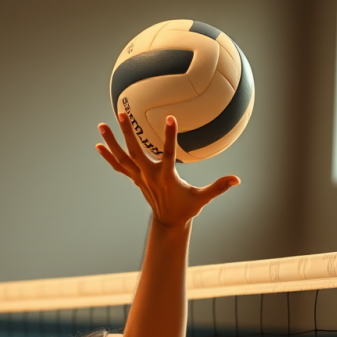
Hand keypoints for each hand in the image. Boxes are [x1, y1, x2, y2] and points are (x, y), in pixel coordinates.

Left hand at [96, 114, 239, 227]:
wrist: (169, 223)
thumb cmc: (187, 208)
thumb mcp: (203, 198)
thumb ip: (218, 187)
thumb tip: (237, 180)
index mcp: (167, 178)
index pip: (168, 154)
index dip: (170, 136)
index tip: (170, 118)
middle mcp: (150, 176)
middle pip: (136, 152)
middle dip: (127, 133)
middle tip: (121, 113)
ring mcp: (140, 178)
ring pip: (123, 157)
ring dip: (111, 142)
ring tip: (101, 125)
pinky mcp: (136, 180)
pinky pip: (119, 167)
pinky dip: (109, 157)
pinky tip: (99, 145)